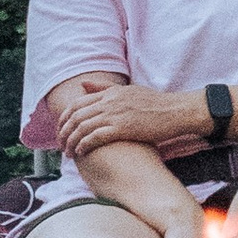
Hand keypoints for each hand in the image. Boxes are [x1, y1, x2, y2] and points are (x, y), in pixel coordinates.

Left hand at [54, 76, 198, 157]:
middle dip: (63, 132)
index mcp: (110, 93)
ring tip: (68, 153)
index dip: (64, 118)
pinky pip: (95, 137)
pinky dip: (84, 145)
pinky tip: (81, 153)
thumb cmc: (156, 103)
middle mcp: (109, 101)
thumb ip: (104, 88)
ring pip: (82, 127)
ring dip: (71, 142)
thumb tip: (83, 84)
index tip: (61, 130)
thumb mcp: (129, 90)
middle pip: (75, 116)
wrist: (177, 111)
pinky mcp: (123, 128)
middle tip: (61, 145)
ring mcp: (116, 114)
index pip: (76, 104)